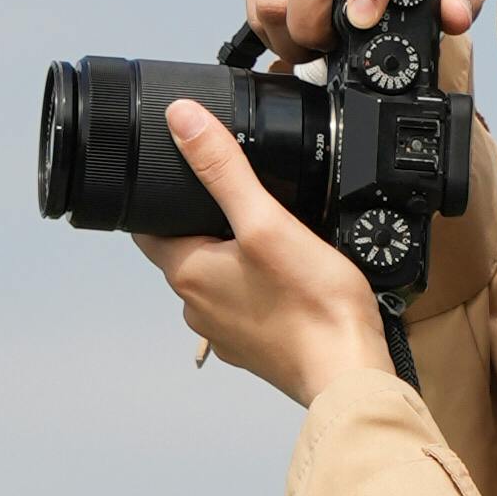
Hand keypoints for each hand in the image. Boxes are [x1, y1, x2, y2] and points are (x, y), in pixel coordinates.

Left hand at [149, 102, 404, 409]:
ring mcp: (225, 332)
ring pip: (218, 278)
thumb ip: (223, 169)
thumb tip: (183, 121)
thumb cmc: (312, 307)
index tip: (183, 176)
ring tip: (273, 238)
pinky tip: (289, 279)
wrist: (349, 374)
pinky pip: (246, 305)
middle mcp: (197, 307)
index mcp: (188, 274)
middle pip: (185, 250)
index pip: (147, 226)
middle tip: (243, 200)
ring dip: (235, 257)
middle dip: (206, 223)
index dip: (160, 197)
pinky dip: (260, 288)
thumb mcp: (267, 221)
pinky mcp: (255, 347)